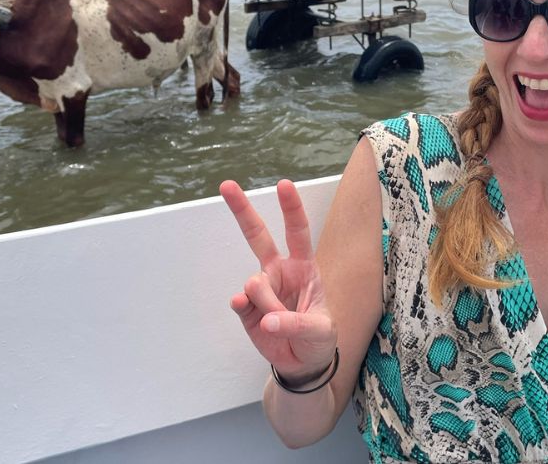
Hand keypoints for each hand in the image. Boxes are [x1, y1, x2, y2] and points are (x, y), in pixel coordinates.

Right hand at [221, 179, 336, 385]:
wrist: (303, 363)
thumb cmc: (319, 338)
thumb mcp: (321, 331)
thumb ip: (296, 323)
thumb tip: (267, 319)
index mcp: (303, 267)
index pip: (297, 232)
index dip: (291, 208)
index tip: (284, 185)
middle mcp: (278, 271)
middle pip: (257, 234)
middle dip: (242, 209)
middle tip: (226, 185)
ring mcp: (260, 289)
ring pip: (255, 284)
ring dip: (267, 303)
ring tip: (279, 322)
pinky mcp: (246, 308)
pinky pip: (240, 301)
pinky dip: (243, 306)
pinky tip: (247, 311)